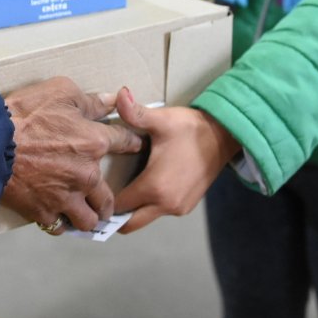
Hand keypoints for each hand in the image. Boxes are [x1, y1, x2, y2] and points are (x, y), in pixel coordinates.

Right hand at [0, 77, 143, 233]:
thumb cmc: (24, 114)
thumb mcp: (60, 92)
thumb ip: (90, 100)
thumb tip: (113, 99)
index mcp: (94, 142)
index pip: (125, 143)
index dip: (132, 143)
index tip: (134, 146)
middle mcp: (86, 174)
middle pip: (108, 197)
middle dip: (106, 200)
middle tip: (101, 200)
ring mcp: (66, 196)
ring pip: (88, 219)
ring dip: (87, 217)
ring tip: (82, 215)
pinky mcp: (44, 211)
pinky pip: (59, 226)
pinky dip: (58, 223)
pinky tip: (56, 217)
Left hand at [113, 87, 240, 233]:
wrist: (225, 136)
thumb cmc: (191, 128)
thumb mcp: (161, 120)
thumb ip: (135, 112)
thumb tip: (119, 93)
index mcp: (154, 186)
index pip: (119, 205)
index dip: (103, 200)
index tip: (92, 190)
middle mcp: (166, 204)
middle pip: (130, 223)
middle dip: (114, 216)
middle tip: (100, 199)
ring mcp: (178, 208)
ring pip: (145, 218)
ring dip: (132, 210)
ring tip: (119, 190)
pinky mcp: (186, 206)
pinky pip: (160, 213)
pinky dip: (148, 206)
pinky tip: (142, 186)